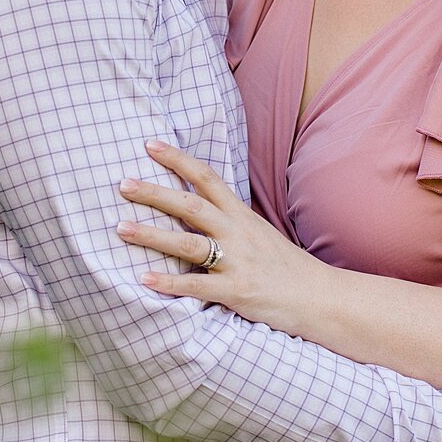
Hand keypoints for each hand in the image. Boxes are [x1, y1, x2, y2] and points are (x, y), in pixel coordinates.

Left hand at [116, 139, 322, 330]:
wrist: (320, 297)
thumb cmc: (286, 268)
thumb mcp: (259, 235)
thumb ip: (230, 222)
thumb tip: (198, 210)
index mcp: (242, 216)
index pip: (207, 178)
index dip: (178, 159)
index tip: (149, 144)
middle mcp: (238, 233)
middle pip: (191, 206)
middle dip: (154, 194)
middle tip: (123, 184)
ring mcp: (238, 262)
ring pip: (190, 244)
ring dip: (153, 235)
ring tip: (121, 229)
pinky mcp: (238, 291)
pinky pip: (198, 285)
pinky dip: (170, 282)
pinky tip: (145, 279)